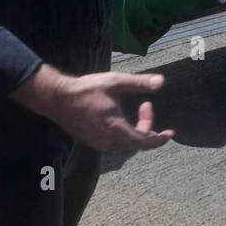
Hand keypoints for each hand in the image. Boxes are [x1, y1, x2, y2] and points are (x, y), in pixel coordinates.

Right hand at [11, 65, 173, 151]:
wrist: (55, 97)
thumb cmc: (85, 89)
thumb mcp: (115, 82)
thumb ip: (139, 83)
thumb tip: (161, 82)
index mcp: (115, 130)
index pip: (144, 143)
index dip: (159, 140)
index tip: (170, 133)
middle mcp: (107, 141)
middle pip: (136, 141)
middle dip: (146, 125)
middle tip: (146, 105)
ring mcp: (97, 142)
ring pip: (124, 140)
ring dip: (133, 127)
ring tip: (135, 107)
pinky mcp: (90, 140)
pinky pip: (113, 139)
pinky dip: (122, 129)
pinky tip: (118, 113)